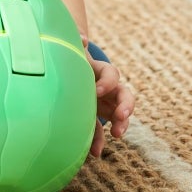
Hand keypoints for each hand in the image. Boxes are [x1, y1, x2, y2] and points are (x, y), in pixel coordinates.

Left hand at [82, 37, 134, 157]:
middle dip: (126, 106)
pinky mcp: (96, 118)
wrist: (66, 71)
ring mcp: (105, 105)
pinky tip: (94, 154)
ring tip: (117, 135)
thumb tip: (82, 38)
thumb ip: (77, 45)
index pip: (112, 75)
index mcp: (101, 72)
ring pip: (119, 116)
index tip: (97, 90)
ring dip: (121, 125)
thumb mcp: (72, 52)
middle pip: (125, 96)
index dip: (107, 82)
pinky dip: (99, 142)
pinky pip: (101, 132)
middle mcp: (107, 89)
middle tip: (121, 116)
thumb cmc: (70, 61)